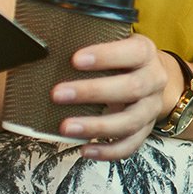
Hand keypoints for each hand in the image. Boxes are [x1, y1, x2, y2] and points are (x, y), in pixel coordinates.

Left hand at [50, 33, 168, 159]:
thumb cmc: (121, 58)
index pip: (133, 52)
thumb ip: (89, 42)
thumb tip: (38, 45)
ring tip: (65, 127)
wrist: (151, 76)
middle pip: (132, 88)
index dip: (106, 56)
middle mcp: (154, 80)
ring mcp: (151, 108)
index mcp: (145, 52)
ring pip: (130, 121)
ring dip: (96, 126)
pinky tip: (84, 150)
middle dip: (92, 92)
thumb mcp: (115, 42)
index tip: (75, 59)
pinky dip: (108, 151)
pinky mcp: (145, 130)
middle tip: (57, 94)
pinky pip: (131, 145)